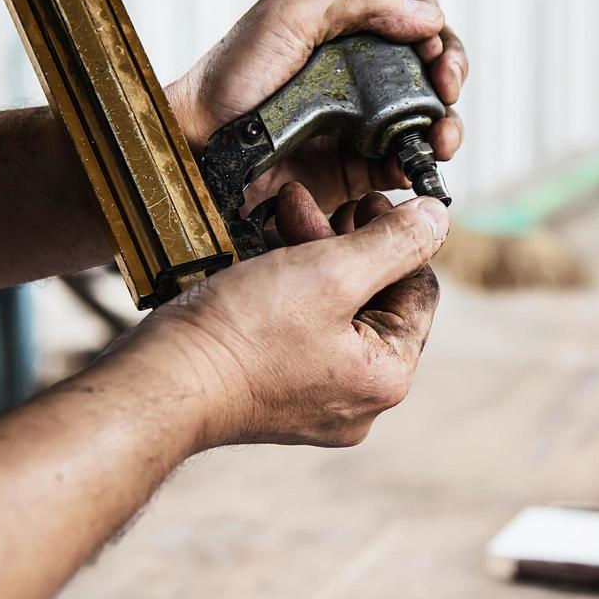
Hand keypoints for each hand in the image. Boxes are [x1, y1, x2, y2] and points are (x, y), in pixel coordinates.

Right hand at [114, 182, 447, 448]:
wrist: (161, 381)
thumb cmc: (243, 334)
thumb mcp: (332, 272)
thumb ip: (394, 243)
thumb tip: (438, 219)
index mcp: (386, 378)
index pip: (418, 289)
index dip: (396, 237)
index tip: (365, 199)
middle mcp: (359, 399)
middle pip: (375, 298)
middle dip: (345, 240)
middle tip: (318, 202)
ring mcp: (316, 399)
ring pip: (335, 308)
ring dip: (314, 252)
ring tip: (285, 211)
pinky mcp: (276, 392)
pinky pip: (301, 327)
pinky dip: (289, 284)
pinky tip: (266, 247)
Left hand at [166, 0, 467, 212]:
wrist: (200, 147)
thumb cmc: (228, 79)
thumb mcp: (288, 15)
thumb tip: (424, 16)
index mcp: (346, 25)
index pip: (410, 9)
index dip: (431, 23)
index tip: (429, 46)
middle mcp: (361, 69)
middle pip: (430, 61)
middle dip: (450, 71)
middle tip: (446, 86)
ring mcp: (364, 118)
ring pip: (429, 114)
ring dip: (447, 122)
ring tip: (442, 137)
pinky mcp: (358, 165)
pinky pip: (407, 161)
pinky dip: (423, 162)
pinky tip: (420, 161)